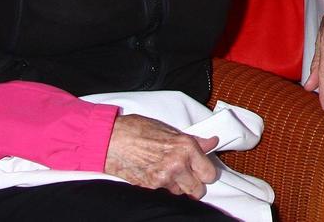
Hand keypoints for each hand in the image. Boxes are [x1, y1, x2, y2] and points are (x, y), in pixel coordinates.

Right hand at [104, 113, 219, 198]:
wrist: (112, 139)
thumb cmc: (139, 130)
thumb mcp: (172, 130)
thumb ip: (194, 141)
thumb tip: (211, 142)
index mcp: (186, 147)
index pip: (209, 173)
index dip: (207, 173)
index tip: (204, 171)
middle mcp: (177, 164)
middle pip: (198, 190)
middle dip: (195, 184)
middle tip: (189, 176)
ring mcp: (163, 178)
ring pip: (181, 193)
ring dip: (178, 186)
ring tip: (169, 173)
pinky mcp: (149, 187)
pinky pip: (164, 193)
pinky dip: (164, 188)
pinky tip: (157, 175)